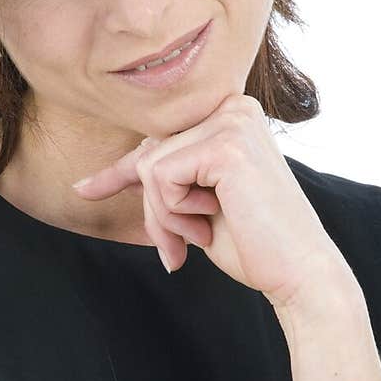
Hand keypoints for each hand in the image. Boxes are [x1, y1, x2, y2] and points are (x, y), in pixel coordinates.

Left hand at [72, 93, 358, 311]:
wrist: (299, 273)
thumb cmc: (253, 244)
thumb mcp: (195, 204)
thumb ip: (160, 181)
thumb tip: (88, 182)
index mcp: (230, 115)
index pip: (159, 142)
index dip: (118, 173)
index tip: (81, 191)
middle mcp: (233, 107)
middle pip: (149, 153)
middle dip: (154, 209)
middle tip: (178, 247)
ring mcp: (231, 121)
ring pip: (150, 166)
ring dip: (164, 215)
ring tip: (198, 235)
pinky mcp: (226, 144)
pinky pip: (160, 176)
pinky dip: (173, 213)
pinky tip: (208, 224)